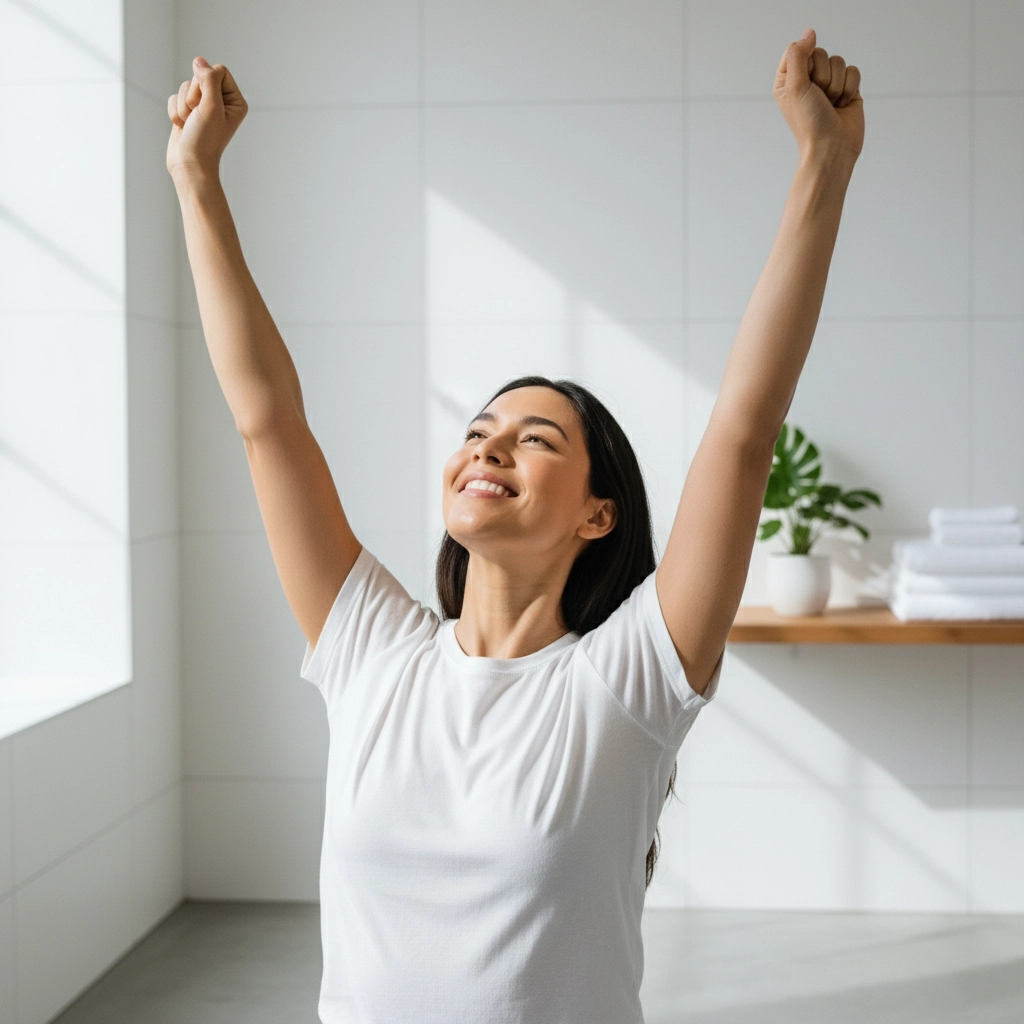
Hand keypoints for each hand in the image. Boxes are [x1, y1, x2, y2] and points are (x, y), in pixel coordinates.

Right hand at [166, 56, 247, 180]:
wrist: (189, 164)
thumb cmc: (205, 140)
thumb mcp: (210, 107)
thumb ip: (208, 80)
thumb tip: (199, 60)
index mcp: (236, 101)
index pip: (218, 70)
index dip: (207, 83)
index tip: (207, 105)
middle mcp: (222, 101)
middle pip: (200, 76)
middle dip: (193, 96)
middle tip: (198, 117)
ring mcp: (204, 106)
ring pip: (185, 86)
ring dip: (183, 106)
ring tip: (191, 124)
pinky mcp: (188, 110)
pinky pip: (174, 97)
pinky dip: (175, 112)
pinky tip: (183, 126)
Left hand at [774, 29, 862, 161]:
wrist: (832, 146)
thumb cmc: (809, 122)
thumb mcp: (795, 86)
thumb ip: (799, 54)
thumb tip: (809, 33)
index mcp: (789, 79)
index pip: (799, 50)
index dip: (806, 63)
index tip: (806, 82)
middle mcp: (807, 80)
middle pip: (822, 54)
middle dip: (823, 77)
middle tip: (819, 98)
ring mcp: (828, 84)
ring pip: (839, 62)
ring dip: (836, 85)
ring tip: (830, 104)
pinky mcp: (847, 89)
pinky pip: (854, 71)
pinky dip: (850, 88)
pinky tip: (842, 105)